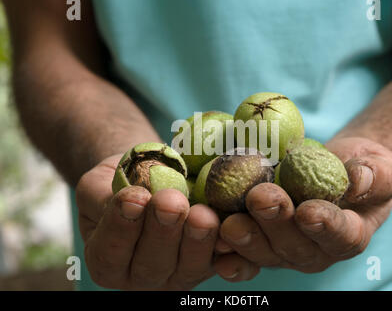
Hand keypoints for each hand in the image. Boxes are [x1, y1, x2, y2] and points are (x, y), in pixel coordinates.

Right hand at [76, 154, 221, 289]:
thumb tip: (134, 196)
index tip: (134, 196)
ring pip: (190, 268)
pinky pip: (223, 263)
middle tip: (171, 202)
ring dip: (198, 241)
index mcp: (107, 260)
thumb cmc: (121, 182)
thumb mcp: (99, 184)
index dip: (122, 226)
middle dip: (163, 233)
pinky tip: (230, 228)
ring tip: (202, 214)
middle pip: (152, 266)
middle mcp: (142, 276)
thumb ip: (105, 194)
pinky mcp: (211, 265)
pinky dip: (229, 249)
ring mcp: (179, 275)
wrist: (151, 178)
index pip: (110, 252)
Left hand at [213, 137, 391, 279]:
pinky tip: (213, 244)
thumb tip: (357, 179)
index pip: (341, 234)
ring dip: (245, 238)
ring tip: (229, 221)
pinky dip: (228, 252)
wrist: (335, 170)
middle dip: (275, 223)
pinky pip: (242, 254)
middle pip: (295, 245)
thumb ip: (374, 176)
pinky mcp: (260, 244)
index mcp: (349, 234)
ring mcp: (284, 251)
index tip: (309, 211)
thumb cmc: (360, 168)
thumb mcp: (378, 166)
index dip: (325, 225)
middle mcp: (315, 251)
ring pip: (264, 252)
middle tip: (260, 198)